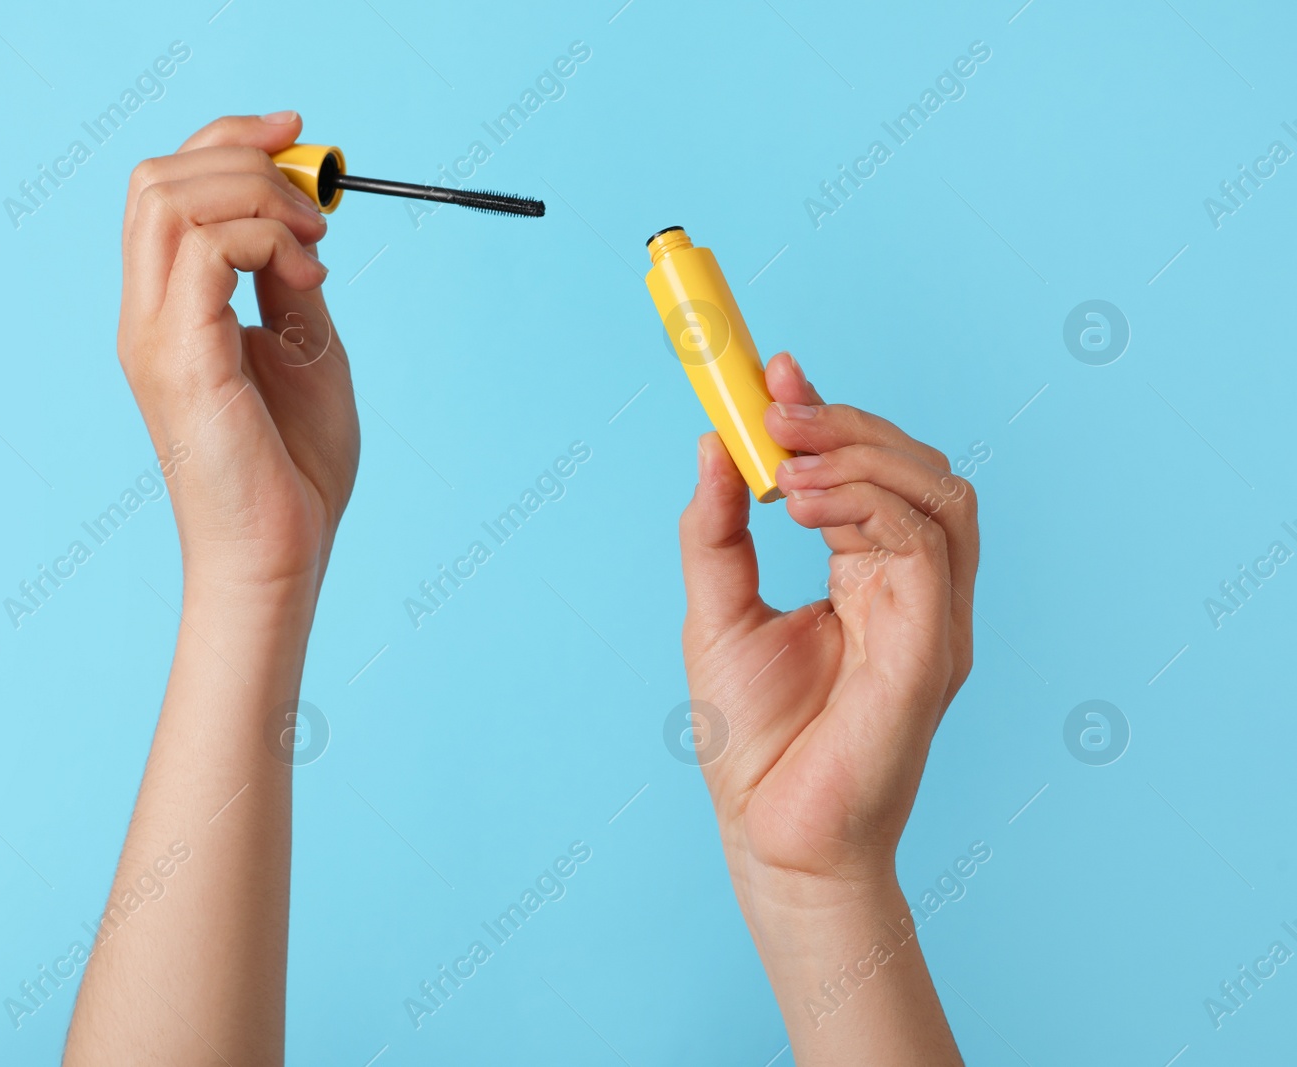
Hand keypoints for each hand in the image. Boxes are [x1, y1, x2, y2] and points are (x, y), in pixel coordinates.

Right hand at [118, 111, 358, 598]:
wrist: (280, 554)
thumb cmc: (293, 470)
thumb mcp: (305, 350)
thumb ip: (287, 285)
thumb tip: (298, 227)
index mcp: (167, 311)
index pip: (167, 187)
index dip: (228, 141)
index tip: (298, 139)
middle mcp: (145, 315)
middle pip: (158, 177)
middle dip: (244, 157)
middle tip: (317, 207)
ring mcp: (154, 335)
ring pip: (172, 197)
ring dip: (258, 197)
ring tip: (314, 249)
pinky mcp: (182, 358)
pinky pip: (208, 248)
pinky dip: (267, 239)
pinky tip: (307, 282)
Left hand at [679, 352, 978, 909]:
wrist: (769, 835)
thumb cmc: (752, 742)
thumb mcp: (717, 612)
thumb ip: (716, 531)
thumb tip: (713, 445)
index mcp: (869, 578)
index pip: (870, 473)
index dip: (831, 414)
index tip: (774, 370)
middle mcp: (913, 590)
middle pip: (918, 469)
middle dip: (847, 424)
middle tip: (776, 407)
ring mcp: (933, 617)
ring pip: (937, 494)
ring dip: (859, 457)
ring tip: (785, 460)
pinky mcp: (935, 646)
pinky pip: (926, 547)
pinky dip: (868, 505)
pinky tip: (802, 504)